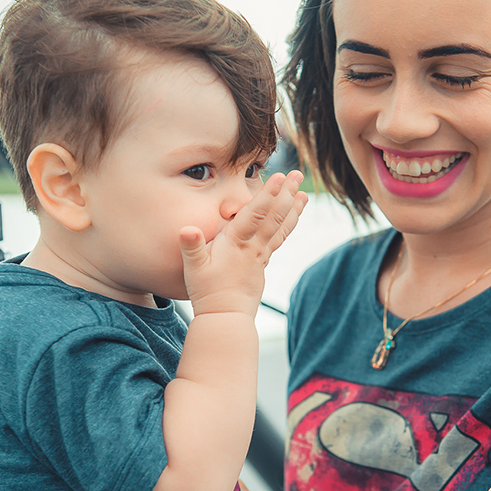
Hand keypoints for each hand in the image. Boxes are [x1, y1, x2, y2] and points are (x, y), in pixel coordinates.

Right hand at [180, 170, 306, 316]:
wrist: (226, 317)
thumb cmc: (208, 292)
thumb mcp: (194, 269)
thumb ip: (191, 247)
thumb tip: (186, 228)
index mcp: (235, 243)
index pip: (255, 215)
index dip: (268, 195)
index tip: (280, 177)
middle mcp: (253, 246)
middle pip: (273, 216)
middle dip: (286, 194)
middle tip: (296, 174)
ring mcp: (261, 254)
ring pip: (280, 226)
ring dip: (293, 207)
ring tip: (304, 192)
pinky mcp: (263, 261)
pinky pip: (280, 237)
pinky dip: (289, 223)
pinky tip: (294, 213)